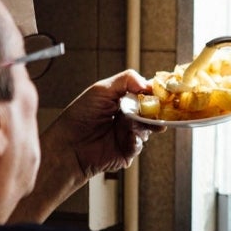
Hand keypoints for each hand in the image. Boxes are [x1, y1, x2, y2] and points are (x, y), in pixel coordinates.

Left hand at [44, 69, 164, 179]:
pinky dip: (136, 139)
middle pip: (151, 111)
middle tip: (157, 109)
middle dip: (155, 110)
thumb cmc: (79, 117)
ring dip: (144, 125)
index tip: (162, 92)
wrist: (69, 146)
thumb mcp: (101, 90)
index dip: (154, 93)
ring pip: (148, 127)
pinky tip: (128, 137)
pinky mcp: (127, 150)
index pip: (144, 93)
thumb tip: (148, 83)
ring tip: (133, 124)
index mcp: (121, 100)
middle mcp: (126, 117)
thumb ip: (126, 80)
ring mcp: (127, 134)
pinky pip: (140, 144)